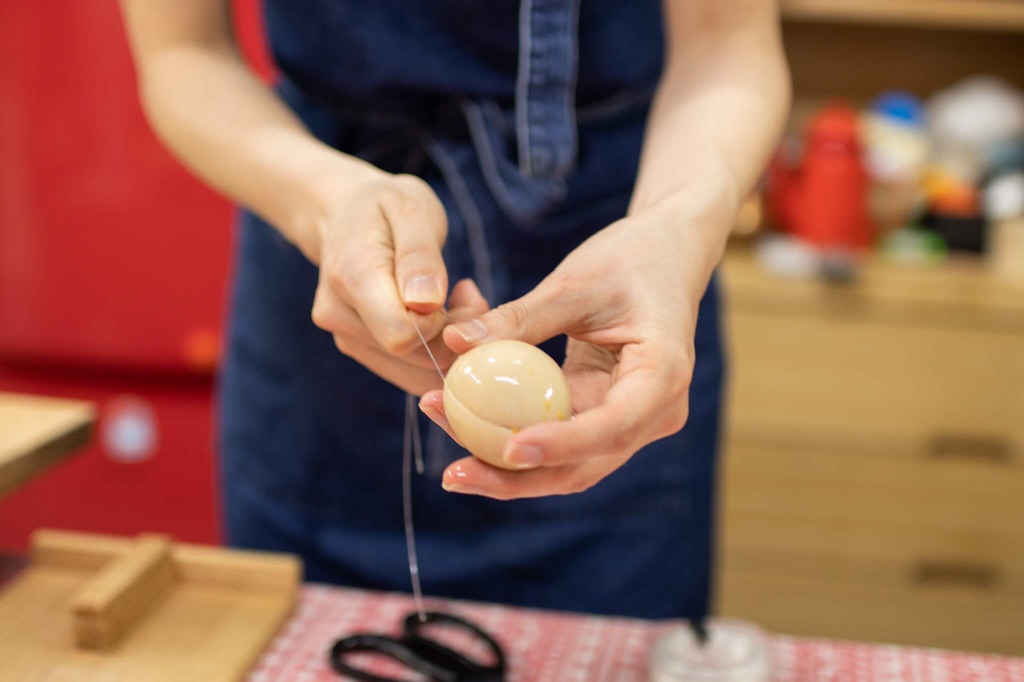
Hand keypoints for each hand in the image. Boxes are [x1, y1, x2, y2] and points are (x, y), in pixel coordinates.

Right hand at [306, 170, 488, 394]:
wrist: (345, 214)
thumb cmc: (386, 206)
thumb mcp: (411, 209)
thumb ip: (420, 256)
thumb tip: (426, 304)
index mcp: (352, 276)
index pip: (401, 334)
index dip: (442, 323)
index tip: (460, 291)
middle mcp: (338, 315)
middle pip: (411, 355)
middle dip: (454, 333)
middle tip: (468, 293)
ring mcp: (345, 336)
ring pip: (414, 370)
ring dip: (447, 344)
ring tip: (454, 299)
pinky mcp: (358, 349)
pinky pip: (408, 371)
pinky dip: (434, 352)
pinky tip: (439, 317)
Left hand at [420, 195, 729, 497]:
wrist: (665, 256)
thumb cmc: (628, 260)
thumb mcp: (573, 283)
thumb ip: (519, 318)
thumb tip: (453, 342)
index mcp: (663, 373)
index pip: (614, 425)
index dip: (563, 445)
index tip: (510, 448)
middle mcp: (654, 412)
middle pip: (585, 465)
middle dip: (518, 478)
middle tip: (456, 475)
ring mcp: (631, 423)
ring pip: (568, 468)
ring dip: (508, 471)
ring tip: (451, 470)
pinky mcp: (604, 420)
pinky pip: (557, 445)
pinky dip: (514, 446)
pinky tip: (467, 439)